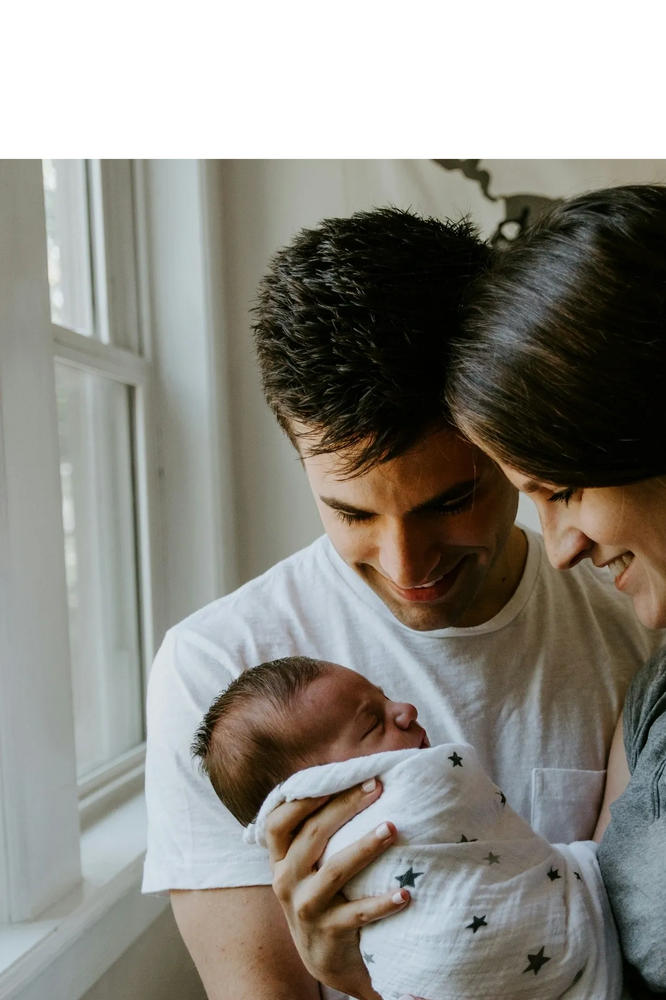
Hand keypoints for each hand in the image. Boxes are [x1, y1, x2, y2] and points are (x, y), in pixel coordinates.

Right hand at [266, 778, 409, 999]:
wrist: (325, 960)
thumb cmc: (323, 897)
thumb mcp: (306, 868)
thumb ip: (316, 834)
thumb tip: (353, 783)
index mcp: (281, 861)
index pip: (279, 822)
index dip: (304, 798)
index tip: (338, 777)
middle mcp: (286, 882)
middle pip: (312, 835)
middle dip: (344, 806)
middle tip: (376, 787)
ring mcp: (306, 908)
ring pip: (335, 870)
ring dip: (365, 846)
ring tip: (392, 828)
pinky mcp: (329, 933)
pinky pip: (358, 914)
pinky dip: (382, 902)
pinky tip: (405, 893)